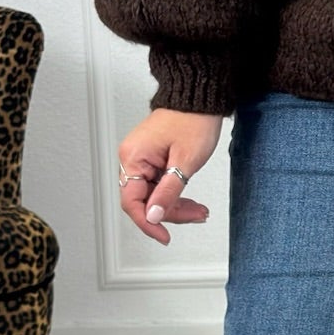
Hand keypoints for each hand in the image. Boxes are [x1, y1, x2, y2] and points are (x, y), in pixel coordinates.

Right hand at [118, 109, 221, 244]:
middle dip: (170, 213)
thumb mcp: (185, 161)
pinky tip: (191, 201)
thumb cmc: (193, 120)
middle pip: (144, 200)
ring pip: (153, 195)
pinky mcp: (152, 158)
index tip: (164, 236)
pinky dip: (175, 193)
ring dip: (175, 205)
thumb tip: (153, 216)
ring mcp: (142, 158)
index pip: (132, 201)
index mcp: (133, 157)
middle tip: (195, 216)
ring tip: (199, 211)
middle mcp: (132, 158)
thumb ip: (168, 192)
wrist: (201, 98)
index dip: (148, 223)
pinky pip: (159, 184)